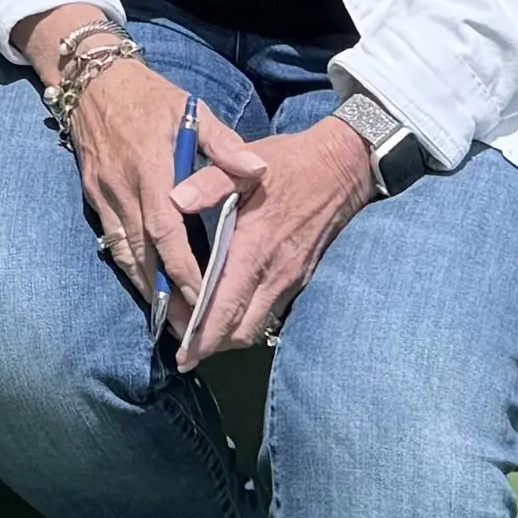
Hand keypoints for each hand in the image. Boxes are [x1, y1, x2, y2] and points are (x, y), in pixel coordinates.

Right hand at [33, 19, 212, 326]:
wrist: (92, 80)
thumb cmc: (151, 96)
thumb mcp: (193, 110)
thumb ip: (226, 145)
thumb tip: (259, 172)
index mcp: (150, 167)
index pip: (165, 230)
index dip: (182, 267)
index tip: (201, 297)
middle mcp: (122, 187)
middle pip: (142, 253)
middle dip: (165, 295)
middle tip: (187, 330)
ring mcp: (103, 194)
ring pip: (123, 253)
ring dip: (144, 289)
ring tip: (167, 322)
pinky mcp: (93, 195)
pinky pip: (111, 240)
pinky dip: (128, 267)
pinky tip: (145, 287)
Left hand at [170, 115, 377, 365]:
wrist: (342, 167)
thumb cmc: (290, 164)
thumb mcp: (245, 164)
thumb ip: (208, 183)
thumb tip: (174, 200)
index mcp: (255, 248)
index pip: (226, 308)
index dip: (202, 336)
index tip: (181, 354)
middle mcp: (275, 273)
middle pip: (240, 331)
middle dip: (211, 345)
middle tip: (184, 347)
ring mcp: (291, 278)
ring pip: (257, 327)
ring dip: (229, 337)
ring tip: (200, 335)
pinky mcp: (301, 277)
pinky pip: (271, 313)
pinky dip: (247, 321)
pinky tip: (228, 312)